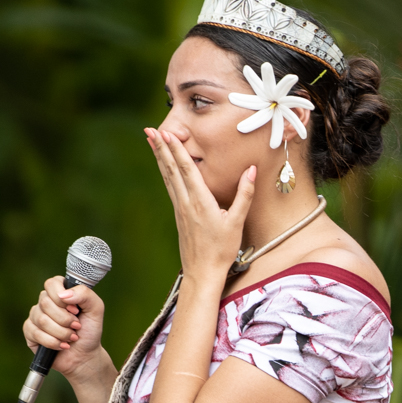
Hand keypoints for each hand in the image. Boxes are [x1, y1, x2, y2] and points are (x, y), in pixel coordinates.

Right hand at [22, 275, 105, 379]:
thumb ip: (85, 294)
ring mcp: (35, 316)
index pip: (52, 283)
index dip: (63, 297)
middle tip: (77, 326)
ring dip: (62, 332)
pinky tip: (62, 345)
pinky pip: (36, 333)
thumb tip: (64, 295)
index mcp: (61, 292)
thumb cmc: (90, 330)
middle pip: (46, 302)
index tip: (76, 309)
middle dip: (65, 319)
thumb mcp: (96, 309)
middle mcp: (45, 302)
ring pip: (42, 320)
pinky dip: (53, 342)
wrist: (84, 355)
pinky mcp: (30, 332)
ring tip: (72, 337)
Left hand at [145, 128, 256, 283]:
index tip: (167, 133)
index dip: (176, 150)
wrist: (203, 272)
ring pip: (167, 177)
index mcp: (200, 201)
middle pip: (171, 169)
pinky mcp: (179, 214)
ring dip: (159, 157)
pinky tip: (163, 166)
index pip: (186, 169)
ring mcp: (180, 208)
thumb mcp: (237, 222)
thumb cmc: (221, 249)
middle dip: (161, 148)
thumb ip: (244, 195)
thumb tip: (252, 171)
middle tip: (150, 130)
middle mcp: (186, 202)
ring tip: (151, 142)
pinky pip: (169, 187)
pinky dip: (165, 172)